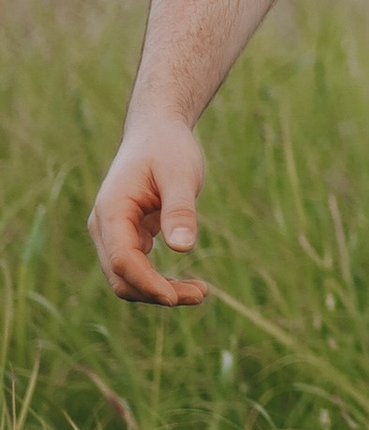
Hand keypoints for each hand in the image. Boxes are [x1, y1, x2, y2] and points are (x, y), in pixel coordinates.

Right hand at [89, 104, 211, 306]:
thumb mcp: (180, 174)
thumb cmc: (168, 148)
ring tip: (202, 292)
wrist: (157, 131)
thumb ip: (180, 209)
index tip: (178, 297)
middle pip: (122, 277)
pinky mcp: (128, 237)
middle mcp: (105, 227)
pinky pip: (139, 269)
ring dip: (161, 291)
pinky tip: (192, 283)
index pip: (122, 260)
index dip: (148, 283)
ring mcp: (113, 234)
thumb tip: (183, 249)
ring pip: (129, 278)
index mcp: (111, 210)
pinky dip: (161, 281)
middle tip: (201, 294)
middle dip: (158, 293)